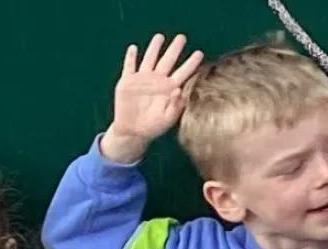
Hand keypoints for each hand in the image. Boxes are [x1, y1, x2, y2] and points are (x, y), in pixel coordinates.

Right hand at [102, 34, 203, 163]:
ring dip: (154, 48)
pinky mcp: (127, 82)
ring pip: (149, 59)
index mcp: (169, 89)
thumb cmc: (154, 126)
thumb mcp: (168, 119)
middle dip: (175, 49)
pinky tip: (133, 48)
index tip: (200, 53)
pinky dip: (130, 58)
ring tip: (160, 36)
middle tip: (182, 37)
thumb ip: (175, 105)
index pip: (183, 73)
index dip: (191, 63)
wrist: (133, 131)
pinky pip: (129, 67)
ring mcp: (142, 80)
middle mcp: (157, 81)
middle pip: (167, 61)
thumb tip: (179, 89)